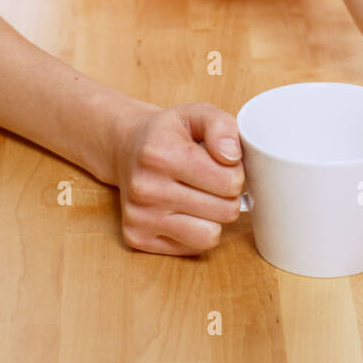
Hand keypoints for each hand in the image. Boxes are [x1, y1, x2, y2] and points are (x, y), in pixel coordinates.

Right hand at [113, 102, 245, 255]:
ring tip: (201, 197)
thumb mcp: (196, 113)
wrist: (126, 148)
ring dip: (214, 217)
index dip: (236, 173)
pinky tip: (184, 211)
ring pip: (210, 235)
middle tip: (213, 182)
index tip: (223, 165)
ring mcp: (139, 216)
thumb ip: (221, 126)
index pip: (229, 181)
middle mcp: (145, 188)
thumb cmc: (167, 133)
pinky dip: (196, 232)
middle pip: (225, 210)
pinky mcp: (136, 238)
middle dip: (227, 196)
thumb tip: (232, 156)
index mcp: (160, 155)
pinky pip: (192, 248)